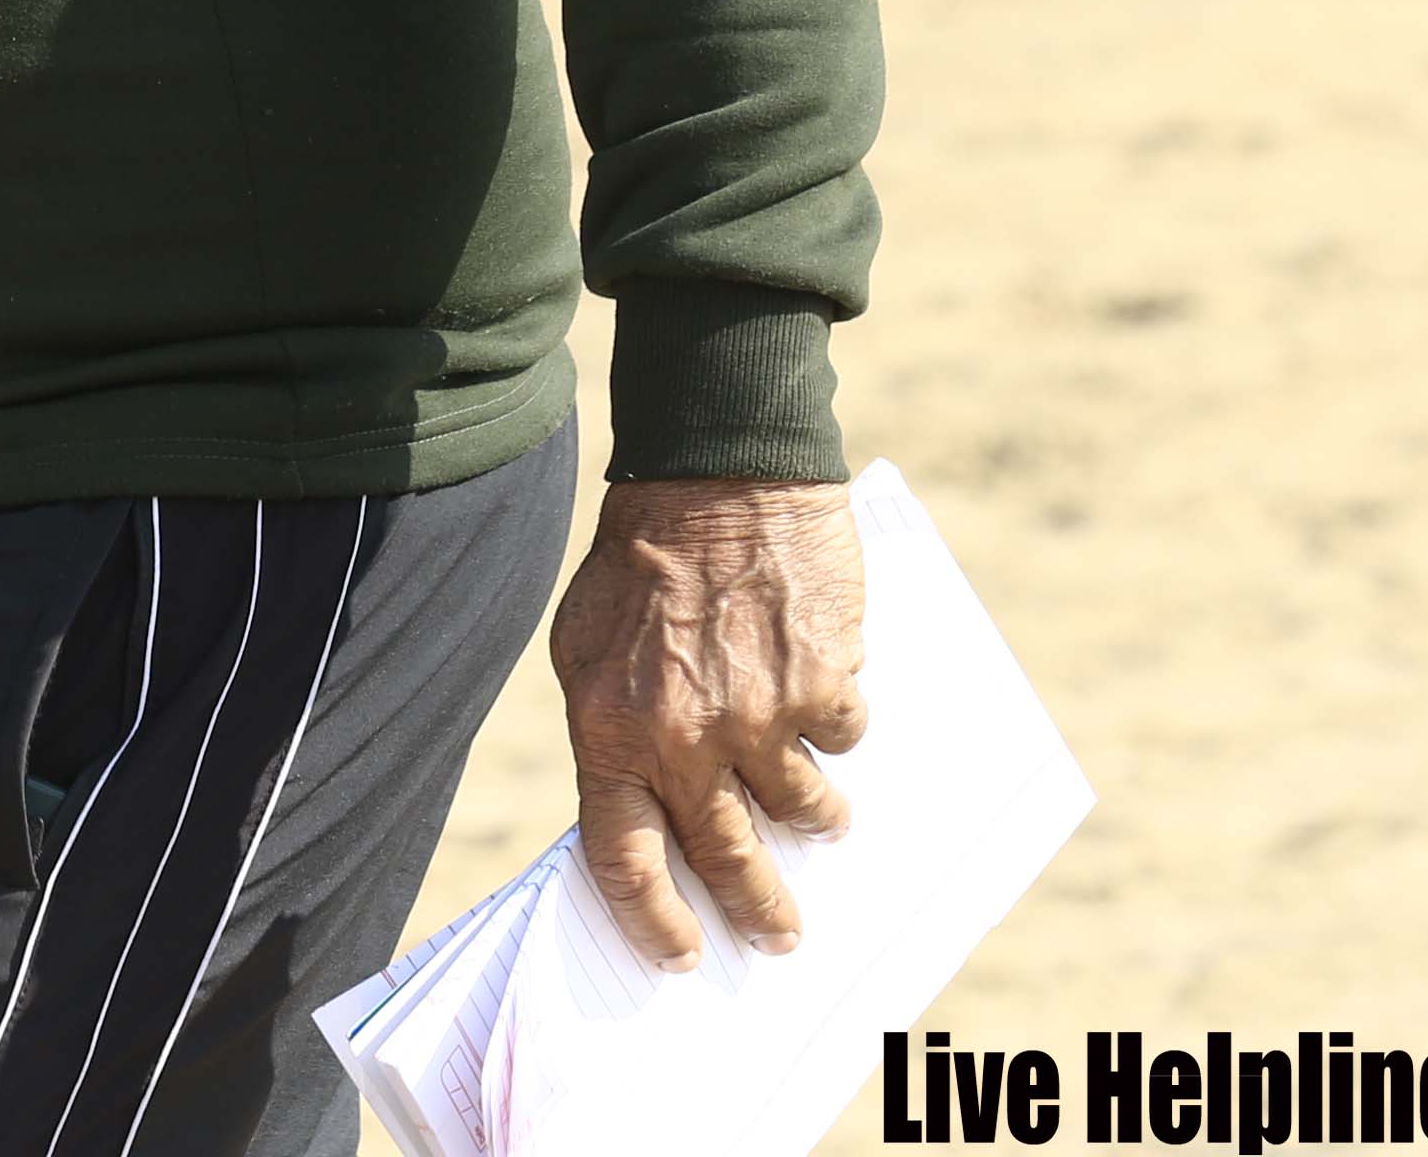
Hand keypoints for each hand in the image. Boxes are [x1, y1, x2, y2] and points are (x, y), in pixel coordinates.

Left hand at [547, 475, 865, 964]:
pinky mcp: (824, 683)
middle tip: (780, 937)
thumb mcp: (585, 651)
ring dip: (814, 820)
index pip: (625, 862)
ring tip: (822, 819)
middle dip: (757, 908)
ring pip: (801, 807)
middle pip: (726, 856)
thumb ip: (611, 730)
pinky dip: (836, 725)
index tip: (683, 955)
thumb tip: (638, 804)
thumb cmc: (637, 560)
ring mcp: (761, 717)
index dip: (653, 921)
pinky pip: (842, 736)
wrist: (714, 473)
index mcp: (614, 735)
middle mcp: (687, 741)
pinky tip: (827, 696)